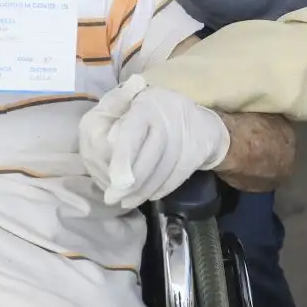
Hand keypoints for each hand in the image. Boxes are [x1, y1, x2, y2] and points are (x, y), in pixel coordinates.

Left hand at [78, 78, 229, 209]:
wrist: (196, 118)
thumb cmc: (151, 111)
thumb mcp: (127, 105)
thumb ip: (114, 120)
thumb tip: (108, 140)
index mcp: (146, 104)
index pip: (133, 134)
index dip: (123, 160)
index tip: (114, 183)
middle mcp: (170, 116)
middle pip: (150, 157)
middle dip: (130, 183)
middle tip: (113, 198)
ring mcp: (187, 133)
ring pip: (163, 170)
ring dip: (143, 191)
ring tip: (127, 202)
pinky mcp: (198, 150)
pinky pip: (178, 175)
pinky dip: (161, 189)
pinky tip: (148, 196)